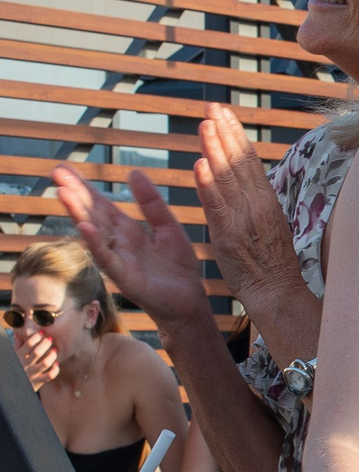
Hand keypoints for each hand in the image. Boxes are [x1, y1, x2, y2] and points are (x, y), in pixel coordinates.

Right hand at [12, 325, 58, 390]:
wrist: (14, 387)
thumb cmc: (17, 368)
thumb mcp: (14, 356)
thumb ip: (17, 345)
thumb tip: (18, 333)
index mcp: (19, 357)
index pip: (28, 344)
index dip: (37, 336)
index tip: (42, 332)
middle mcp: (25, 365)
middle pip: (37, 352)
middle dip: (45, 343)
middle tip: (50, 339)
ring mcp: (32, 374)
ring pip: (45, 363)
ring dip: (52, 355)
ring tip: (54, 350)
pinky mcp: (38, 382)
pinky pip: (50, 376)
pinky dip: (55, 369)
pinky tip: (56, 364)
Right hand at [49, 161, 212, 326]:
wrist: (190, 303)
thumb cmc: (178, 269)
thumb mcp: (168, 227)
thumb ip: (151, 203)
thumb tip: (134, 171)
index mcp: (128, 231)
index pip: (101, 205)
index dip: (84, 187)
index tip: (64, 168)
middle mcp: (118, 243)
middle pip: (93, 214)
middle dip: (75, 193)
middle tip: (55, 171)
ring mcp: (118, 260)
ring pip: (95, 233)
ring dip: (78, 213)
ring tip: (63, 192)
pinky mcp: (125, 278)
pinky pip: (107, 259)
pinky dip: (96, 244)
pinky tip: (84, 227)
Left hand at [194, 106, 301, 310]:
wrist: (277, 292)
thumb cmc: (272, 262)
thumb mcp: (269, 223)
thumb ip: (255, 200)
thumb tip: (246, 178)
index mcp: (266, 198)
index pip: (249, 158)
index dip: (235, 133)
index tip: (223, 112)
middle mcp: (257, 203)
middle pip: (239, 160)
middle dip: (225, 131)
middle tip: (211, 106)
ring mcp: (243, 218)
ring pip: (227, 177)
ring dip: (215, 148)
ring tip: (204, 123)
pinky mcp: (229, 235)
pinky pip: (217, 206)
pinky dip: (208, 184)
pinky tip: (200, 164)